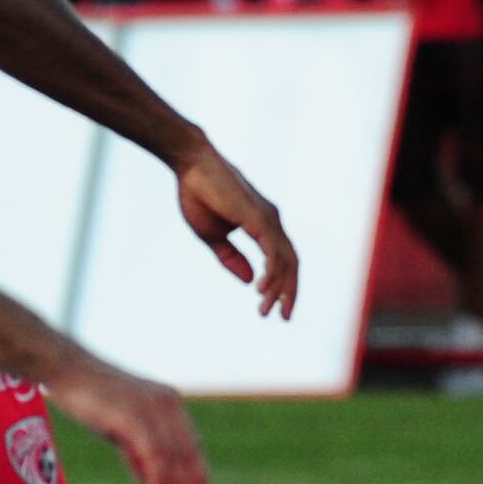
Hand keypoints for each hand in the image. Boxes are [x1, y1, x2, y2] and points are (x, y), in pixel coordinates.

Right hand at [56, 356, 208, 483]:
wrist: (67, 369)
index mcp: (171, 405)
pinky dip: (159, 477)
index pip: (193, 447)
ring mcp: (153, 408)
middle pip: (190, 453)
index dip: (199, 476)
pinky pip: (153, 452)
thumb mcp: (122, 430)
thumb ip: (140, 455)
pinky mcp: (134, 414)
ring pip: (173, 456)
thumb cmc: (92, 398)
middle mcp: (169, 404)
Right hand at [172, 137, 298, 317]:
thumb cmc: (199, 196)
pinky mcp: (259, 218)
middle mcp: (273, 222)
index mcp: (264, 225)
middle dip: (289, 292)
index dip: (281, 285)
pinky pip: (273, 251)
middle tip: (282, 317)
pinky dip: (271, 272)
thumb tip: (249, 281)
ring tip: (266, 310)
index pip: (283, 260)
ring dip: (277, 288)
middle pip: (291, 264)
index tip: (274, 308)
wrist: (190, 165)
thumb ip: (231, 259)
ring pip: (284, 261)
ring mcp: (269, 219)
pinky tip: (262, 289)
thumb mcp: (213, 236)